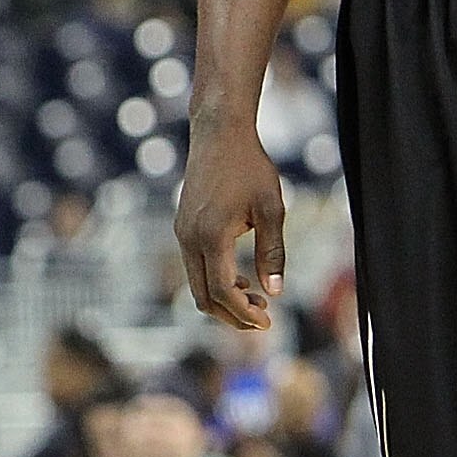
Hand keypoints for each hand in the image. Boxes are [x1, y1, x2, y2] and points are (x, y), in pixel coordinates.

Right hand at [176, 112, 285, 330]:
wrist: (219, 134)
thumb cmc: (250, 168)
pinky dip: (215, 281)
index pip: (223, 291)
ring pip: (197, 284)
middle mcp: (189, 238)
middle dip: (232, 315)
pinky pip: (194, 267)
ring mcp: (182, 233)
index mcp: (211, 235)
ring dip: (224, 299)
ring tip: (256, 298)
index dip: (244, 313)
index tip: (268, 321)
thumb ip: (273, 253)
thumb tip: (275, 291)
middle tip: (263, 319)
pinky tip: (240, 277)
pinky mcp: (182, 227)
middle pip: (204, 296)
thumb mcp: (272, 209)